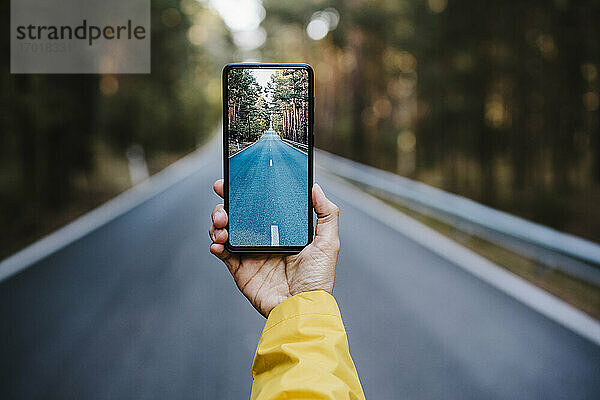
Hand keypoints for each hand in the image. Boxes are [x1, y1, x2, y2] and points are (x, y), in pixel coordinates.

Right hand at [209, 179, 339, 317]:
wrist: (303, 308)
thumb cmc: (319, 279)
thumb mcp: (328, 242)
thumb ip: (326, 213)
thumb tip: (315, 187)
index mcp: (282, 230)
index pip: (260, 205)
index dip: (246, 192)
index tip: (235, 180)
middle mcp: (264, 239)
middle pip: (237, 215)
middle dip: (225, 205)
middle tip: (223, 203)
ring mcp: (251, 254)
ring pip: (226, 231)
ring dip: (218, 224)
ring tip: (222, 225)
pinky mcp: (241, 270)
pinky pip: (223, 254)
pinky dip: (216, 245)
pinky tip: (219, 243)